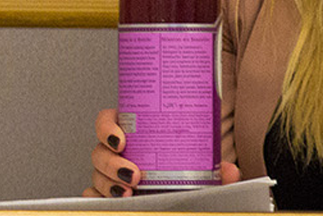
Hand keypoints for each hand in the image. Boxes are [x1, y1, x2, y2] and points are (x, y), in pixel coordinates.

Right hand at [82, 109, 239, 196]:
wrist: (184, 199)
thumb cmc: (185, 175)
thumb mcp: (200, 167)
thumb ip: (215, 170)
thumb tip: (229, 170)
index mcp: (135, 133)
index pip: (109, 121)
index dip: (107, 128)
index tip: (120, 140)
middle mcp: (120, 152)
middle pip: (100, 150)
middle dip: (111, 163)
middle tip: (132, 174)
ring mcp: (110, 173)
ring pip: (96, 174)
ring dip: (108, 183)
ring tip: (127, 192)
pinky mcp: (107, 193)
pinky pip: (93, 194)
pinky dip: (97, 198)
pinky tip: (112, 203)